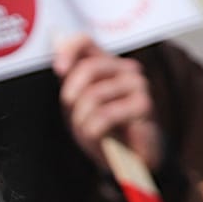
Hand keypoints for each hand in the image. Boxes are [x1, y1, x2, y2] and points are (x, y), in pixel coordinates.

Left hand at [53, 30, 163, 173]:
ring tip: (91, 132)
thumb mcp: (79, 105)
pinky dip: (94, 131)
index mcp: (107, 64)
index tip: (59, 70)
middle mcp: (125, 68)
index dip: (68, 50)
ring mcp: (137, 85)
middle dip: (72, 97)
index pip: (86, 42)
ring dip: (83, 121)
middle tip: (76, 116)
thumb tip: (58, 57)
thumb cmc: (104, 131)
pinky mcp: (143, 105)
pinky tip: (101, 137)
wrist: (129, 159)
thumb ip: (70, 81)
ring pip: (94, 96)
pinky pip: (105, 115)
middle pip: (88, 68)